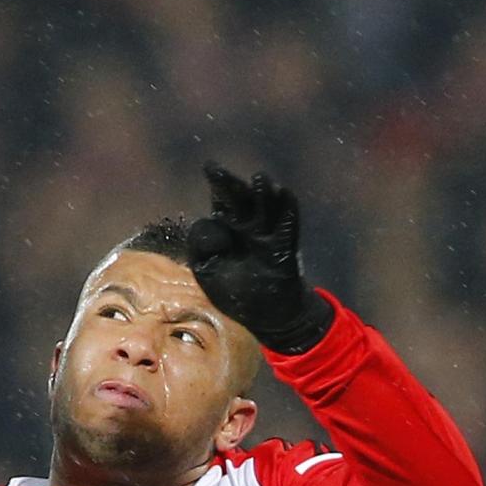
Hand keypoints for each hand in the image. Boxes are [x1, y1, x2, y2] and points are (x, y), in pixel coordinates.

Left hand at [186, 162, 333, 352]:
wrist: (265, 315)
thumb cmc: (233, 291)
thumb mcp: (205, 269)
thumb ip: (200, 245)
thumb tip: (209, 219)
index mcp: (226, 229)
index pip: (220, 204)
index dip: (216, 188)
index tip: (210, 170)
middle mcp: (246, 228)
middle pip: (240, 200)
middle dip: (230, 185)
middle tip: (216, 170)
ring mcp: (266, 237)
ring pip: (264, 209)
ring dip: (263, 194)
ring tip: (260, 178)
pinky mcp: (283, 249)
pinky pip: (286, 227)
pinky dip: (286, 210)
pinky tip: (283, 193)